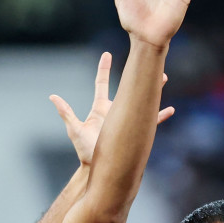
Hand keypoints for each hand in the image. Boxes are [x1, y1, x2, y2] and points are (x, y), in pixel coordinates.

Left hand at [51, 52, 175, 165]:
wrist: (99, 168)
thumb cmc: (85, 150)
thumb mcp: (75, 129)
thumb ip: (66, 112)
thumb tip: (52, 96)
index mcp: (100, 108)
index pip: (102, 84)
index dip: (104, 69)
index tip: (107, 54)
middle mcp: (114, 111)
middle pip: (127, 88)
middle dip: (135, 75)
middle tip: (144, 62)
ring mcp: (126, 121)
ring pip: (141, 101)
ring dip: (151, 90)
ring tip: (163, 78)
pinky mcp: (134, 132)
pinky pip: (150, 122)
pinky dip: (159, 116)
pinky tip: (170, 110)